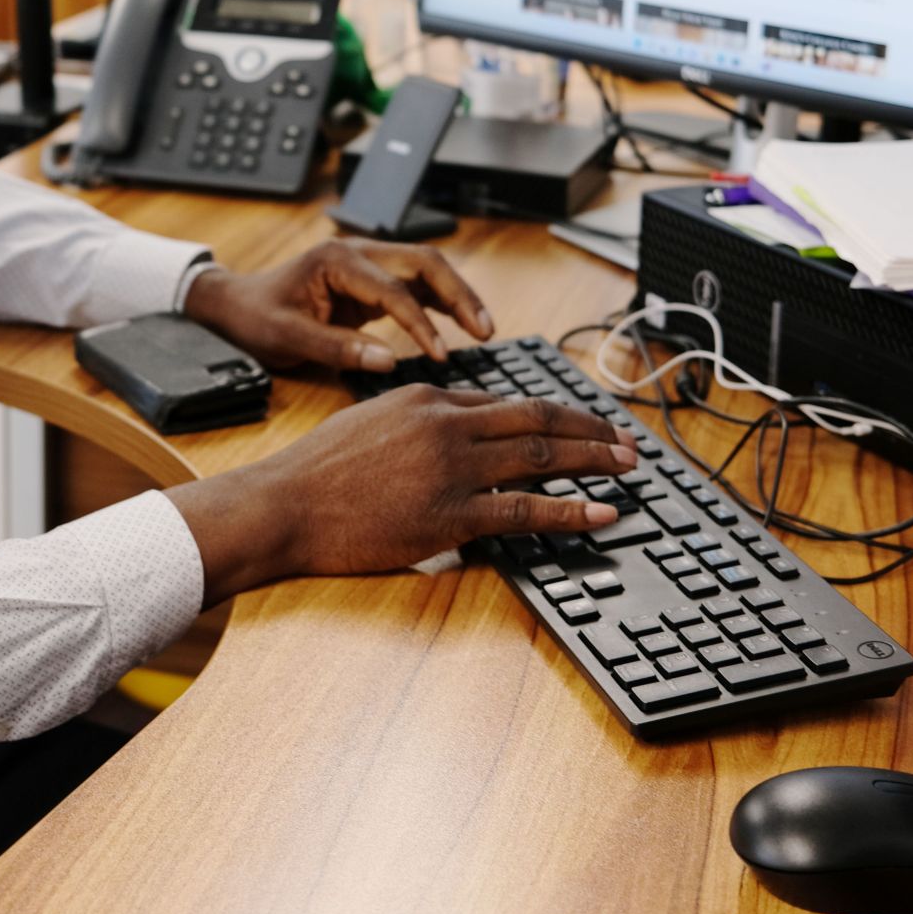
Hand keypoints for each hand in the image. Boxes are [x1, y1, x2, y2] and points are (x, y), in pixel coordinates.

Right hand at [165, 383, 638, 605]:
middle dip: (589, 428)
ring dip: (594, 459)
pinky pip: (527, 509)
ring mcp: (452, 468)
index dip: (552, 412)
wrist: (285, 504)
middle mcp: (447, 424)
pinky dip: (572, 509)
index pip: (505, 400)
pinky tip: (601, 513)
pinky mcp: (451, 514)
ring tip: (627, 467)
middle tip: (626, 440)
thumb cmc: (318, 471)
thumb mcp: (371, 422)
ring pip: (541, 453)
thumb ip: (420, 421)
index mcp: (427, 399)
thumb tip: (460, 429)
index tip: (581, 422)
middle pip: (537, 417)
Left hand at [185, 241, 492, 374]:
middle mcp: (358, 252)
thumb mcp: (288, 337)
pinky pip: (416, 287)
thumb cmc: (257, 317)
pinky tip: (462, 327)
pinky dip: (441, 304)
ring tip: (485, 329)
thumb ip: (337, 348)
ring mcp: (367, 265)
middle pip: (424, 263)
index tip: (439, 355)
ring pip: (426, 270)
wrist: (237, 305)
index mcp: (337, 259)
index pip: (393, 290)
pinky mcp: (371, 283)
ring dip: (457, 295)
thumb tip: (388, 362)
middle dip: (458, 294)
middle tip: (485, 329)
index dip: (420, 323)